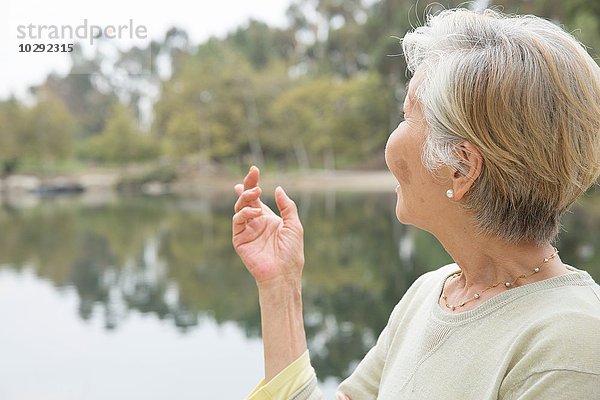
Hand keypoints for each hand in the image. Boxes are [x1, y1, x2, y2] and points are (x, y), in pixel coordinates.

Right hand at [232, 166, 304, 286]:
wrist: (284, 273)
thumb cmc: (291, 252)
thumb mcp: (294, 225)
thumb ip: (287, 206)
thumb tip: (278, 188)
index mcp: (267, 218)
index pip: (257, 198)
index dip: (253, 184)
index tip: (254, 170)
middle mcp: (255, 222)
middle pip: (246, 199)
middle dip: (248, 185)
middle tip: (252, 175)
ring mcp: (246, 230)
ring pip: (240, 208)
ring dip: (246, 198)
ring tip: (256, 192)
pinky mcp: (239, 239)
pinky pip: (237, 221)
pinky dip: (244, 213)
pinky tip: (255, 211)